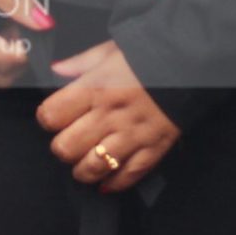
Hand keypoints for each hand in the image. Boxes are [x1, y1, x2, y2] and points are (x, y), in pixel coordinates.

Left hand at [40, 40, 180, 193]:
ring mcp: (132, 135)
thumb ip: (79, 63)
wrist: (188, 63)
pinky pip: (128, 176)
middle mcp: (110, 115)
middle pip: (67, 148)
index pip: (52, 115)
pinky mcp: (153, 149)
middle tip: (68, 142)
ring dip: (83, 171)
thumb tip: (55, 70)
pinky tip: (106, 181)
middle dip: (62, 148)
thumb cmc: (144, 55)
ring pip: (93, 167)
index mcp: (94, 88)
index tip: (53, 118)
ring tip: (83, 164)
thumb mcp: (109, 51)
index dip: (47, 118)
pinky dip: (113, 183)